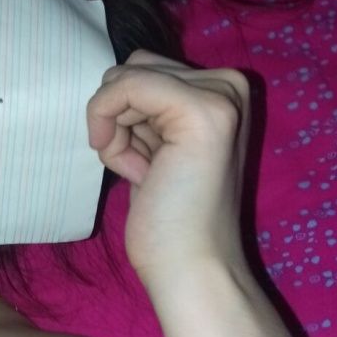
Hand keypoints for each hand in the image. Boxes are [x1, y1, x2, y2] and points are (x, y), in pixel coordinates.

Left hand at [86, 49, 250, 287]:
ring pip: (124, 78)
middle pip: (133, 68)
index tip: (142, 167)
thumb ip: (145, 111)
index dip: (123, 118)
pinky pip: (123, 87)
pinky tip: (134, 171)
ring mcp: (220, 95)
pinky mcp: (202, 110)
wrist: (191, 268)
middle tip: (141, 170)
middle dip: (118, 119)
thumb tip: (108, 82)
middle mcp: (228, 84)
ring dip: (114, 127)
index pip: (143, 72)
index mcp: (221, 93)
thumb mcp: (154, 148)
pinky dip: (108, 126)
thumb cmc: (167, 221)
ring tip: (143, 173)